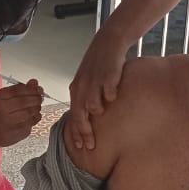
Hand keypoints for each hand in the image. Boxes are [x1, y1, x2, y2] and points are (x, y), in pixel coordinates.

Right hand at [0, 80, 42, 145]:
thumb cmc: (5, 110)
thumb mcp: (10, 96)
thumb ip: (23, 88)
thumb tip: (34, 82)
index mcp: (1, 97)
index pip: (17, 90)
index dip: (31, 88)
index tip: (38, 88)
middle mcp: (3, 109)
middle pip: (23, 101)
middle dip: (36, 98)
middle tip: (40, 97)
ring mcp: (9, 121)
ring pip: (28, 112)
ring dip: (36, 107)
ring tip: (37, 106)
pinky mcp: (17, 130)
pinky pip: (32, 121)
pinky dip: (36, 116)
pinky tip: (34, 114)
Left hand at [68, 27, 128, 150]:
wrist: (108, 42)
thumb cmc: (99, 64)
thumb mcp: (88, 81)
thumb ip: (86, 98)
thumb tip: (88, 118)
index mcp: (76, 89)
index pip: (73, 116)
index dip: (76, 133)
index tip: (80, 147)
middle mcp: (82, 87)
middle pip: (80, 115)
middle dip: (85, 133)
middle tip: (91, 146)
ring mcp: (94, 81)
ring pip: (93, 105)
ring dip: (97, 112)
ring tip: (105, 115)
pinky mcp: (108, 75)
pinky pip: (109, 92)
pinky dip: (110, 96)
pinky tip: (115, 97)